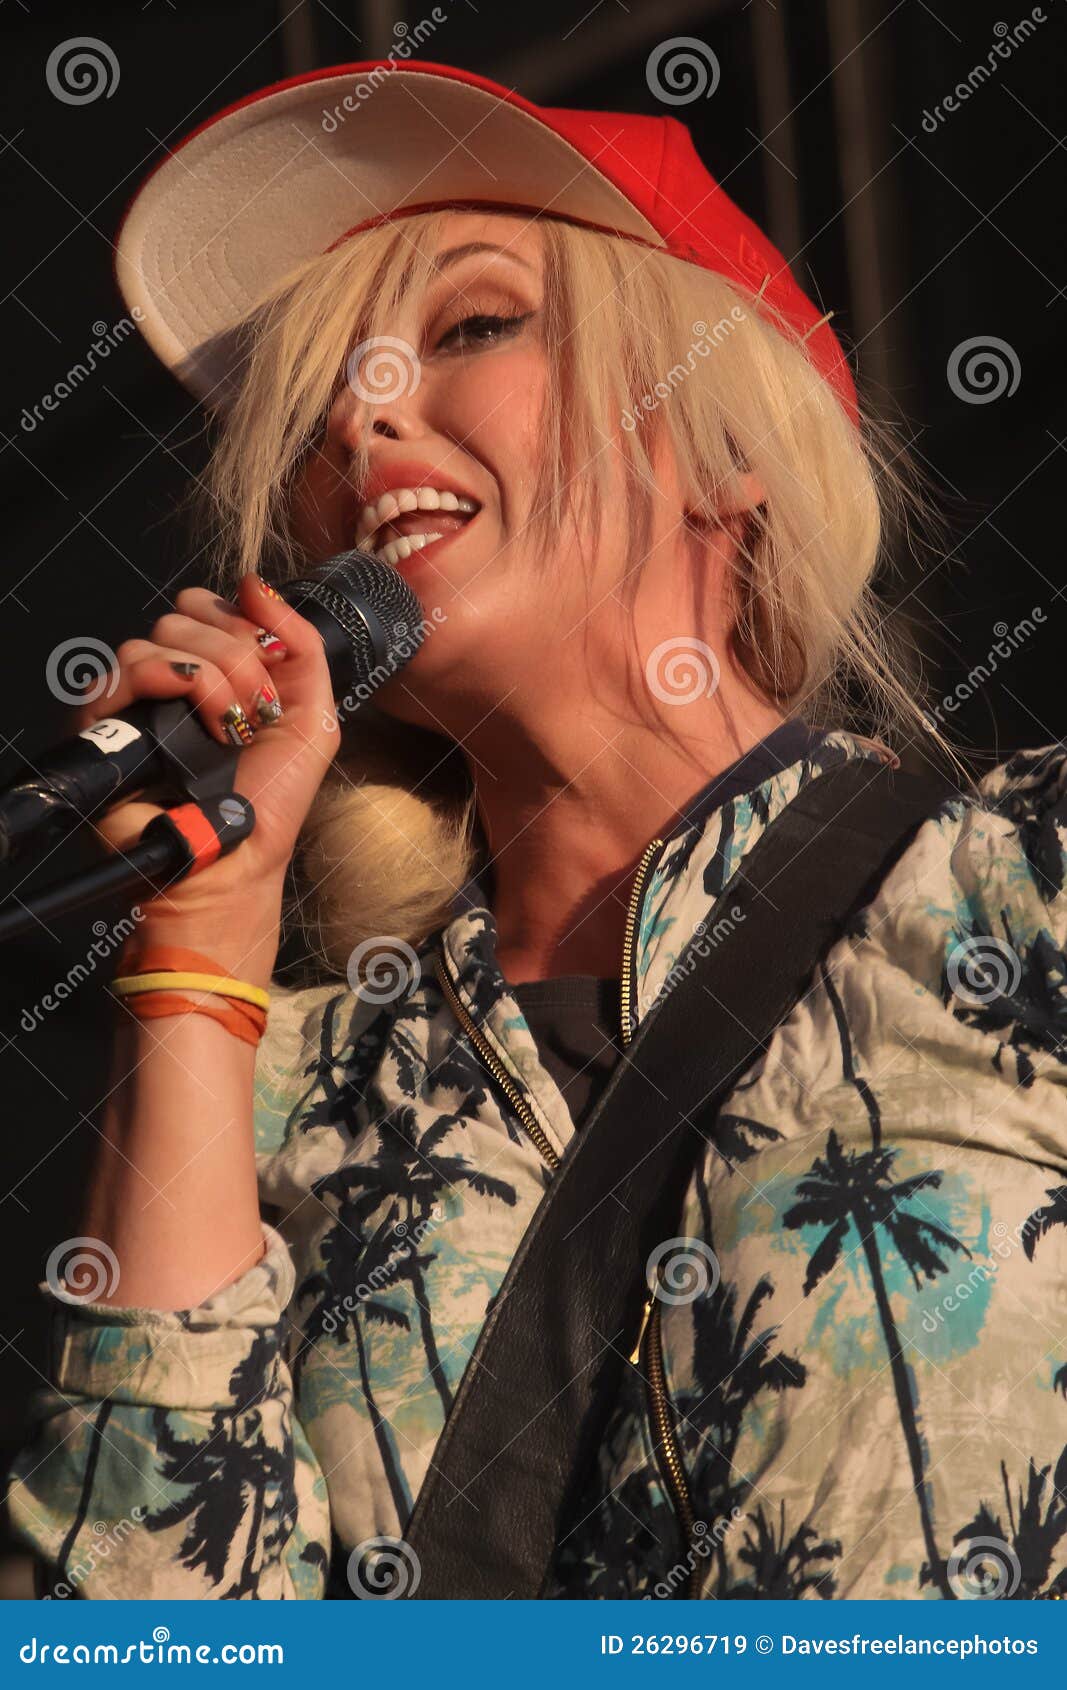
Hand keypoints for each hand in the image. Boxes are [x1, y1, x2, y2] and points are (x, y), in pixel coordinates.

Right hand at [75, 573, 339, 946]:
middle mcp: (172, 681)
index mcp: (216, 674)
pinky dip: (171, 682)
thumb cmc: (270, 805)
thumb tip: (255, 583)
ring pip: (159, 637)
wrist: (234, 863)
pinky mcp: (105, 723)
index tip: (269, 678)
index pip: (211, 606)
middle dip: (236, 660)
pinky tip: (197, 722)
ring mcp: (136, 700)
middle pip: (187, 616)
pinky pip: (127, 666)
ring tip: (227, 733)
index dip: (244, 627)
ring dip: (212, 681)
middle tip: (254, 716)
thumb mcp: (315, 717)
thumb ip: (300, 643)